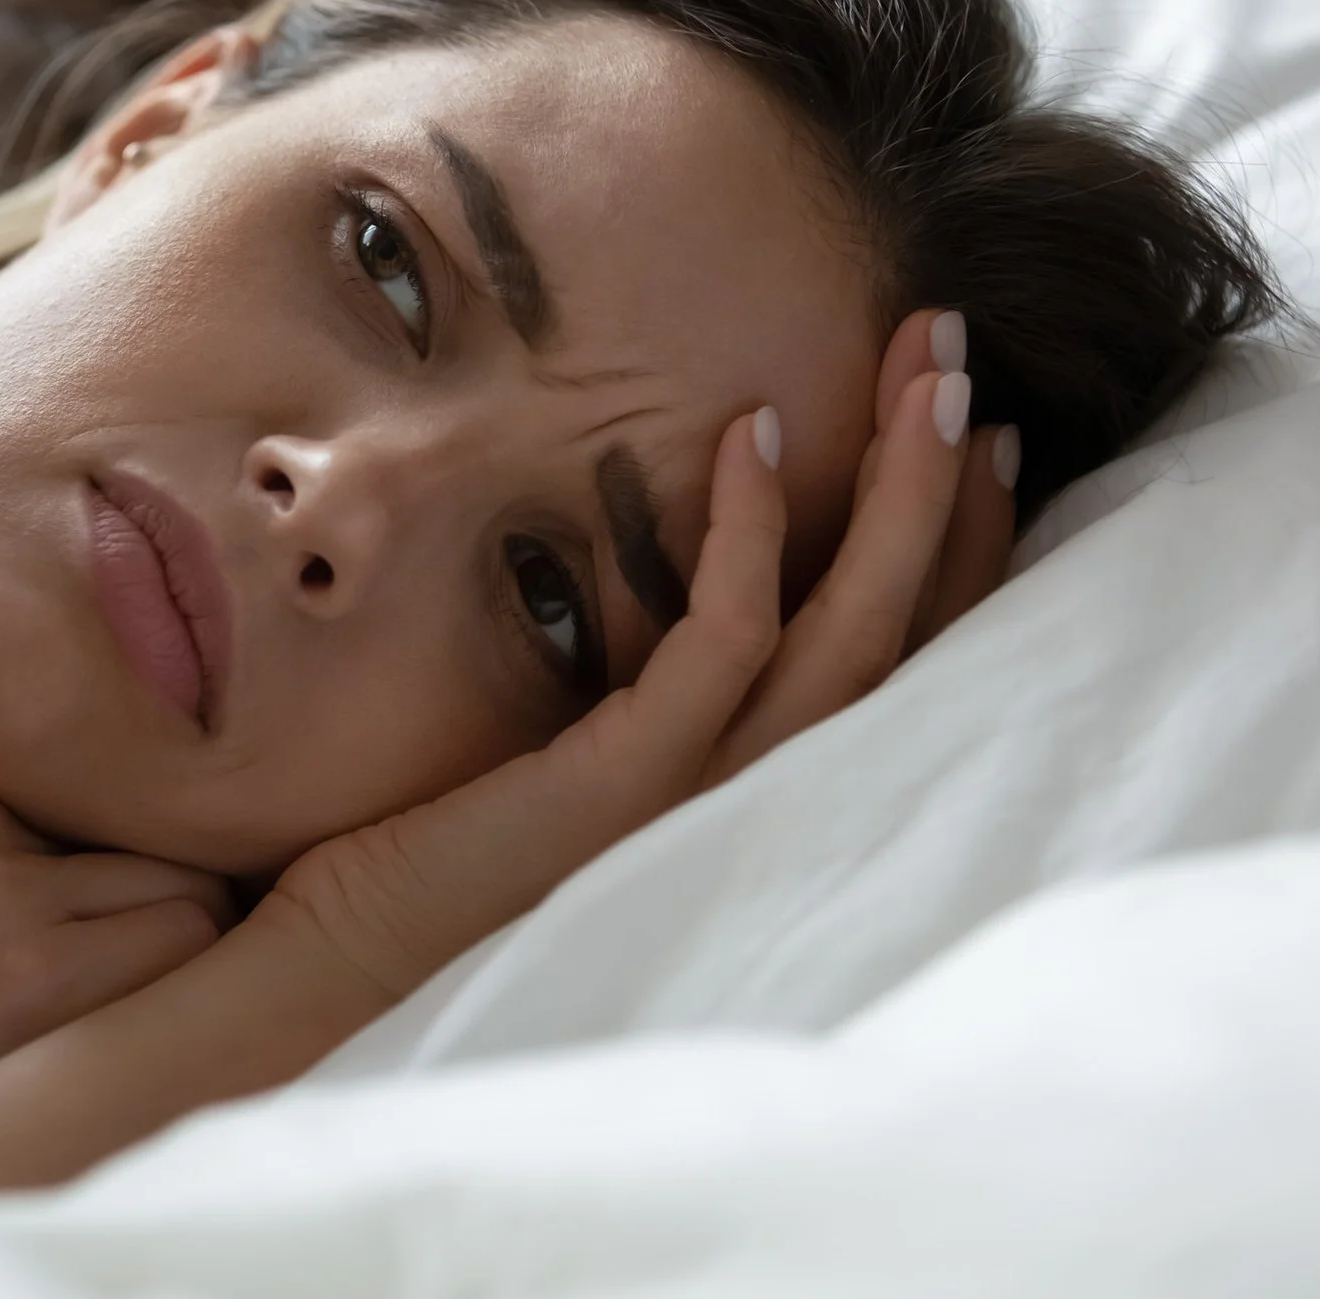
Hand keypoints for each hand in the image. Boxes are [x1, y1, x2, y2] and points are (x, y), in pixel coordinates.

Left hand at [264, 308, 1014, 1001]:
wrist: (341, 967)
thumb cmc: (442, 851)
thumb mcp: (577, 746)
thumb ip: (647, 683)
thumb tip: (669, 558)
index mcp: (757, 789)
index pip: (893, 653)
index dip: (951, 543)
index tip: (977, 432)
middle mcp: (760, 800)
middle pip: (904, 629)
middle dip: (948, 487)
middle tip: (952, 351)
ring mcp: (703, 799)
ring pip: (852, 632)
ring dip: (901, 493)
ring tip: (922, 372)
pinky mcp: (626, 787)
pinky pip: (721, 643)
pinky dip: (750, 536)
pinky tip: (752, 434)